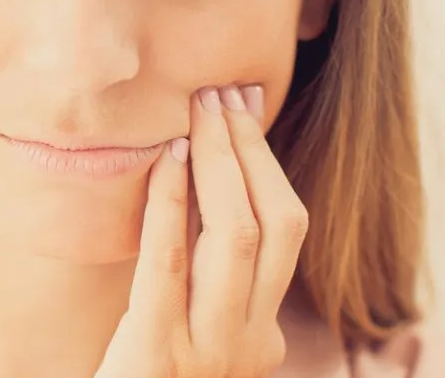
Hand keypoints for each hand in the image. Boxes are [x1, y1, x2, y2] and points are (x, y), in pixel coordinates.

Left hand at [95, 85, 308, 377]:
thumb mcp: (193, 336)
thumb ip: (209, 283)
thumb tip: (208, 192)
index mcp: (262, 332)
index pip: (288, 230)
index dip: (267, 163)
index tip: (244, 107)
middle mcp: (249, 339)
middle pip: (275, 225)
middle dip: (250, 151)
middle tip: (223, 94)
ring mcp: (209, 349)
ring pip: (236, 239)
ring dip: (219, 164)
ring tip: (198, 112)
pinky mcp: (157, 352)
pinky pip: (170, 266)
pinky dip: (172, 206)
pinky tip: (166, 161)